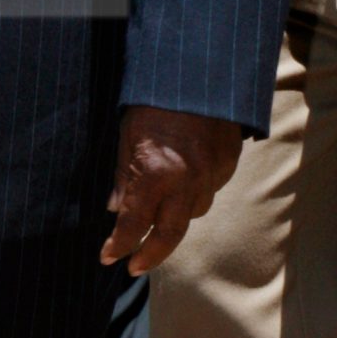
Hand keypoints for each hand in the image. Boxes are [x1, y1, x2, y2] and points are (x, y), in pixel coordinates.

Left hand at [102, 104, 243, 273]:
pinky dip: (196, 192)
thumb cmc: (154, 99)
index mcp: (156, 173)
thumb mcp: (127, 134)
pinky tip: (185, 182)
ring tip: (160, 215)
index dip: (119, 245)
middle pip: (170, 235)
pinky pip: (210, 190)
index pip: (134, 224)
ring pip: (194, 212)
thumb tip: (115, 210)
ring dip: (175, 218)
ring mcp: (212, 174)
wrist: (199, 70)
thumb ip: (123, 176)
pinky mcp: (228, 163)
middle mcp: (187, 181)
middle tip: (135, 267)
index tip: (108, 257)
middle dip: (150, 255)